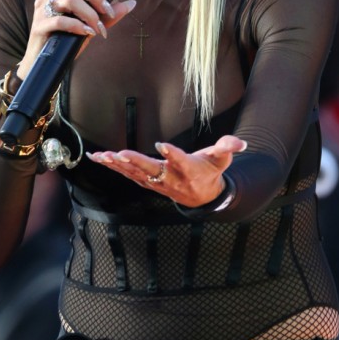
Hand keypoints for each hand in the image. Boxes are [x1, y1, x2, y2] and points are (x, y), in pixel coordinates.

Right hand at [18, 0, 135, 78]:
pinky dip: (78, 26)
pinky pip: (60, 21)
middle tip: (106, 10)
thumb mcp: (91, 24)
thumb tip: (131, 3)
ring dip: (90, 14)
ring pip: (69, 0)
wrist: (45, 63)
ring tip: (98, 28)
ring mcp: (42, 10)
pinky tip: (87, 33)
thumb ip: (109, 14)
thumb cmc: (68, 39)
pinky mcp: (39, 26)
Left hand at [87, 135, 246, 206]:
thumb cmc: (210, 171)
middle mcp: (170, 177)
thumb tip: (240, 142)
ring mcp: (156, 181)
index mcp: (189, 169)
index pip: (181, 161)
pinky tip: (98, 157)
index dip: (172, 154)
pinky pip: (126, 174)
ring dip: (117, 165)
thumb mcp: (221, 160)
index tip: (162, 146)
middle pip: (152, 170)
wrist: (202, 197)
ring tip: (103, 156)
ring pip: (134, 173)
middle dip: (136, 162)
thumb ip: (228, 148)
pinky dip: (112, 166)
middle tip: (121, 154)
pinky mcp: (146, 181)